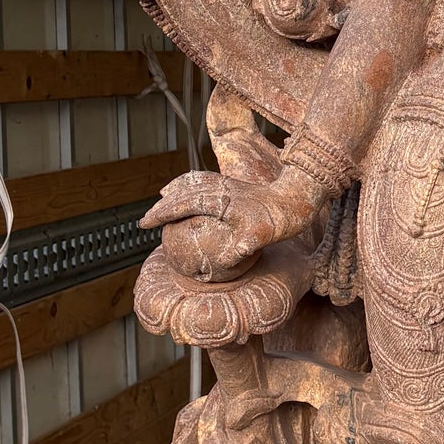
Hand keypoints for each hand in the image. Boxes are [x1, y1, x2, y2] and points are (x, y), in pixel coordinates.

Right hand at [141, 167, 316, 279]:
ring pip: (193, 183)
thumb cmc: (279, 220)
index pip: (183, 204)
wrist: (298, 197)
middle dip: (163, 205)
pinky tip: (192, 188)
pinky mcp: (234, 184)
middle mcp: (220, 188)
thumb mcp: (261, 237)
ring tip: (162, 199)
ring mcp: (227, 184)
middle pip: (184, 193)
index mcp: (220, 200)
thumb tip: (225, 263)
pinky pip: (205, 180)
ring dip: (176, 191)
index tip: (145, 223)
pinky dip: (191, 183)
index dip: (163, 214)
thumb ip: (242, 248)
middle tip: (146, 219)